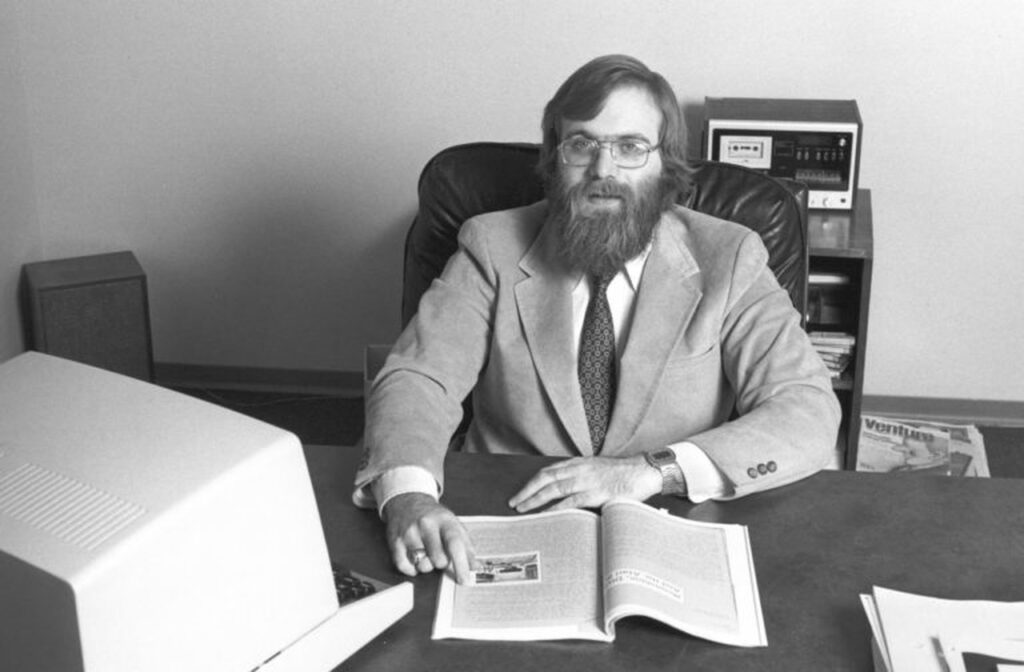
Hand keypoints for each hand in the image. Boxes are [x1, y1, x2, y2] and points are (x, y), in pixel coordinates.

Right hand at [383, 492, 477, 583]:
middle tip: (439, 554)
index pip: (455, 544)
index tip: (464, 579)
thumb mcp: (454, 525)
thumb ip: (466, 546)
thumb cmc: (434, 517)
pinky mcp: (395, 542)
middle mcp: (426, 525)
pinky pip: (404, 567)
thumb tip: (474, 567)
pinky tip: (415, 558)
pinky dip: (411, 568)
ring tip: (426, 553)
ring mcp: (409, 533)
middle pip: (438, 559)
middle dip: (441, 563)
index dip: (461, 565)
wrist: (408, 502)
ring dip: (426, 565)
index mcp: (445, 521)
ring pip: (421, 565)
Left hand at [508, 455, 661, 512]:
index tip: (521, 491)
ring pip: (553, 488)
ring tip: (523, 508)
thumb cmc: (622, 474)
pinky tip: (544, 514)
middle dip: (527, 490)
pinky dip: (555, 508)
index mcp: (578, 463)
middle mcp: (579, 469)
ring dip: (535, 498)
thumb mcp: (596, 470)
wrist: (643, 472)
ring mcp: (586, 481)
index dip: (532, 481)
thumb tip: (565, 491)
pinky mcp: (596, 493)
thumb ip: (581, 477)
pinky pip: (570, 501)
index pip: (548, 470)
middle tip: (513, 502)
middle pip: (545, 478)